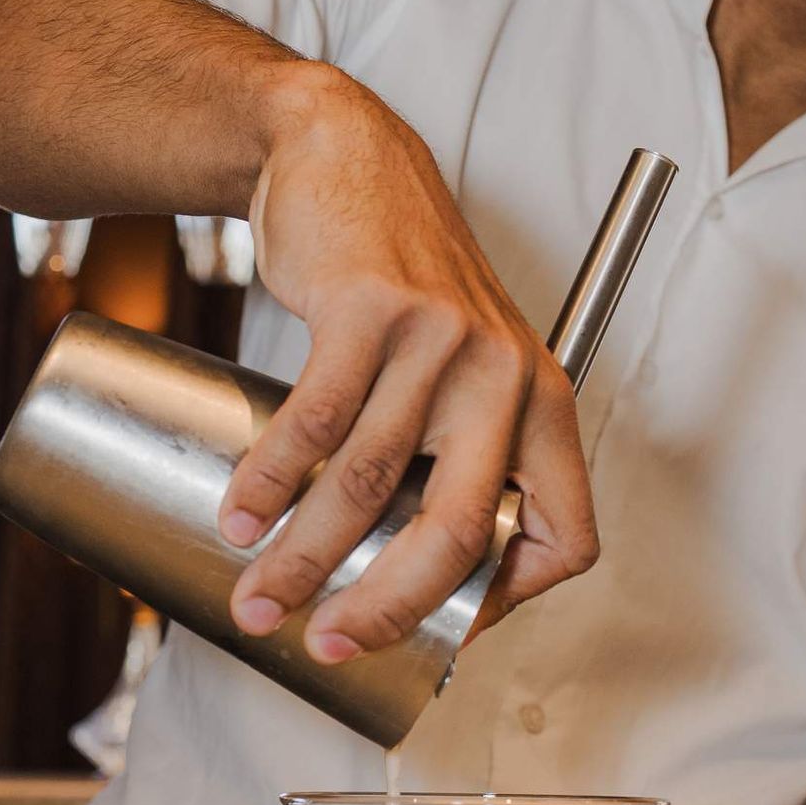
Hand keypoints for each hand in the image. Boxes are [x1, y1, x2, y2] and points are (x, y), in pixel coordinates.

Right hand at [221, 68, 597, 660]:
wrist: (343, 160)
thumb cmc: (396, 283)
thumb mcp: (460, 364)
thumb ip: (449, 454)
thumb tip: (397, 576)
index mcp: (542, 405)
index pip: (563, 536)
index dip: (510, 604)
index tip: (441, 632)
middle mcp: (507, 376)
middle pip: (458, 532)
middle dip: (386, 608)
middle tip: (330, 644)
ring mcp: (442, 341)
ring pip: (369, 484)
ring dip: (303, 556)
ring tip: (259, 596)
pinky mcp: (372, 312)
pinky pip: (316, 425)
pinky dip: (269, 483)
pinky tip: (242, 515)